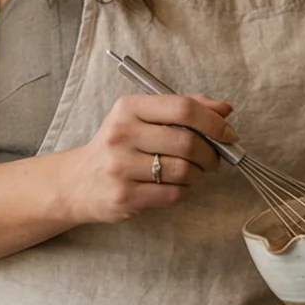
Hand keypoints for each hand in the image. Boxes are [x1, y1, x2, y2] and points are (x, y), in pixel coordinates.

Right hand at [62, 90, 235, 224]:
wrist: (77, 182)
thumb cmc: (118, 146)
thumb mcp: (142, 118)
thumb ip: (183, 110)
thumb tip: (224, 109)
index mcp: (128, 109)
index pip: (182, 108)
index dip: (213, 121)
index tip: (227, 133)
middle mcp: (121, 135)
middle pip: (188, 142)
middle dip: (211, 153)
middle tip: (213, 158)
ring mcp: (121, 167)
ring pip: (184, 171)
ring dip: (198, 174)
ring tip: (192, 172)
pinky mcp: (125, 196)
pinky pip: (174, 194)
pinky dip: (183, 190)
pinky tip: (174, 185)